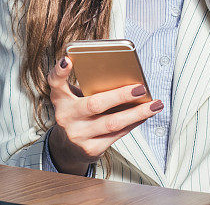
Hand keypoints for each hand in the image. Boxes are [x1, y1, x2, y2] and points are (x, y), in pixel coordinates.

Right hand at [45, 55, 163, 174]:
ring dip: (137, 113)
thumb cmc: (77, 113)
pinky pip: (117, 135)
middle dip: (120, 96)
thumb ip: (87, 86)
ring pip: (112, 123)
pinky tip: (144, 116)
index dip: (60, 70)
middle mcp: (65, 116)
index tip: (69, 59)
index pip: (55, 81)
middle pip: (95, 104)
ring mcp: (77, 135)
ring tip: (154, 104)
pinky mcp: (90, 149)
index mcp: (60, 98)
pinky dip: (133, 123)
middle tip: (141, 88)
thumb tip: (125, 77)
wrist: (67, 148)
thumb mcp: (73, 98)